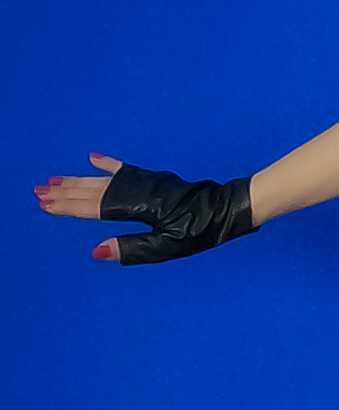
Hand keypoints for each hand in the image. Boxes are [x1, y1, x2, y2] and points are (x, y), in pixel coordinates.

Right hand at [34, 152, 258, 263]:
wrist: (228, 207)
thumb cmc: (202, 231)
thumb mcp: (168, 247)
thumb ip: (131, 249)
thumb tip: (96, 252)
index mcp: (138, 208)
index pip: (94, 208)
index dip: (68, 208)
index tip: (44, 205)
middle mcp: (138, 191)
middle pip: (94, 191)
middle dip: (65, 192)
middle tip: (38, 192)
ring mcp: (146, 182)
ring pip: (104, 180)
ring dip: (78, 180)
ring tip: (54, 180)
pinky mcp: (156, 180)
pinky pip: (126, 169)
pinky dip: (108, 164)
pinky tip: (92, 158)